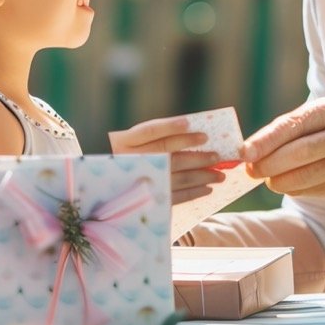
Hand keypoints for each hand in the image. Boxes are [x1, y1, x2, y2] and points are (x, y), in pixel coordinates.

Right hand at [110, 116, 224, 203]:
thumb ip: (158, 137)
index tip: (192, 125)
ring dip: (201, 176)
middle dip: (196, 156)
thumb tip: (195, 132)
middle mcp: (131, 160)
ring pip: (175, 177)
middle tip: (217, 155)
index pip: (151, 131)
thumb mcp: (134, 142)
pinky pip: (174, 196)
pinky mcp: (147, 199)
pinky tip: (208, 188)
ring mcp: (139, 180)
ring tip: (219, 174)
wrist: (105, 187)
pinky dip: (193, 192)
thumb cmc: (128, 157)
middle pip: (169, 156)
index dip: (171, 127)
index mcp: (126, 142)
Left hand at [241, 97, 324, 201]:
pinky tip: (288, 184)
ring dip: (278, 181)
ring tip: (268, 179)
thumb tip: (248, 154)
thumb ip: (282, 132)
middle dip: (269, 163)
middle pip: (301, 152)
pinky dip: (293, 189)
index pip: (295, 124)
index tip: (244, 152)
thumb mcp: (312, 120)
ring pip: (305, 176)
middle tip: (250, 170)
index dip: (267, 140)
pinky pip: (312, 191)